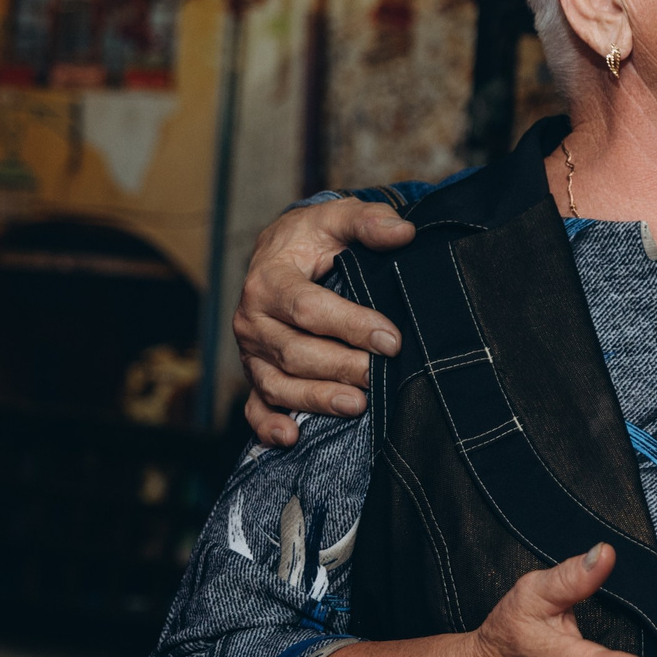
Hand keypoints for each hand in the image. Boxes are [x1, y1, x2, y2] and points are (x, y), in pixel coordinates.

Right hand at [237, 196, 415, 446]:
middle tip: (380, 374)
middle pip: (295, 352)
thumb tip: (404, 232)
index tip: (391, 339)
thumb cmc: (313, 238)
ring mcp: (251, 352)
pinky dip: (267, 426)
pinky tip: (291, 437)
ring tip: (356, 405)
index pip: (308, 308)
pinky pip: (254, 407)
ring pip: (278, 384)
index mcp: (269, 279)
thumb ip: (368, 222)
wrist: (281, 251)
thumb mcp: (338, 219)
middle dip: (341, 367)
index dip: (351, 325)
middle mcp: (253, 319)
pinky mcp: (254, 374)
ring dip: (316, 399)